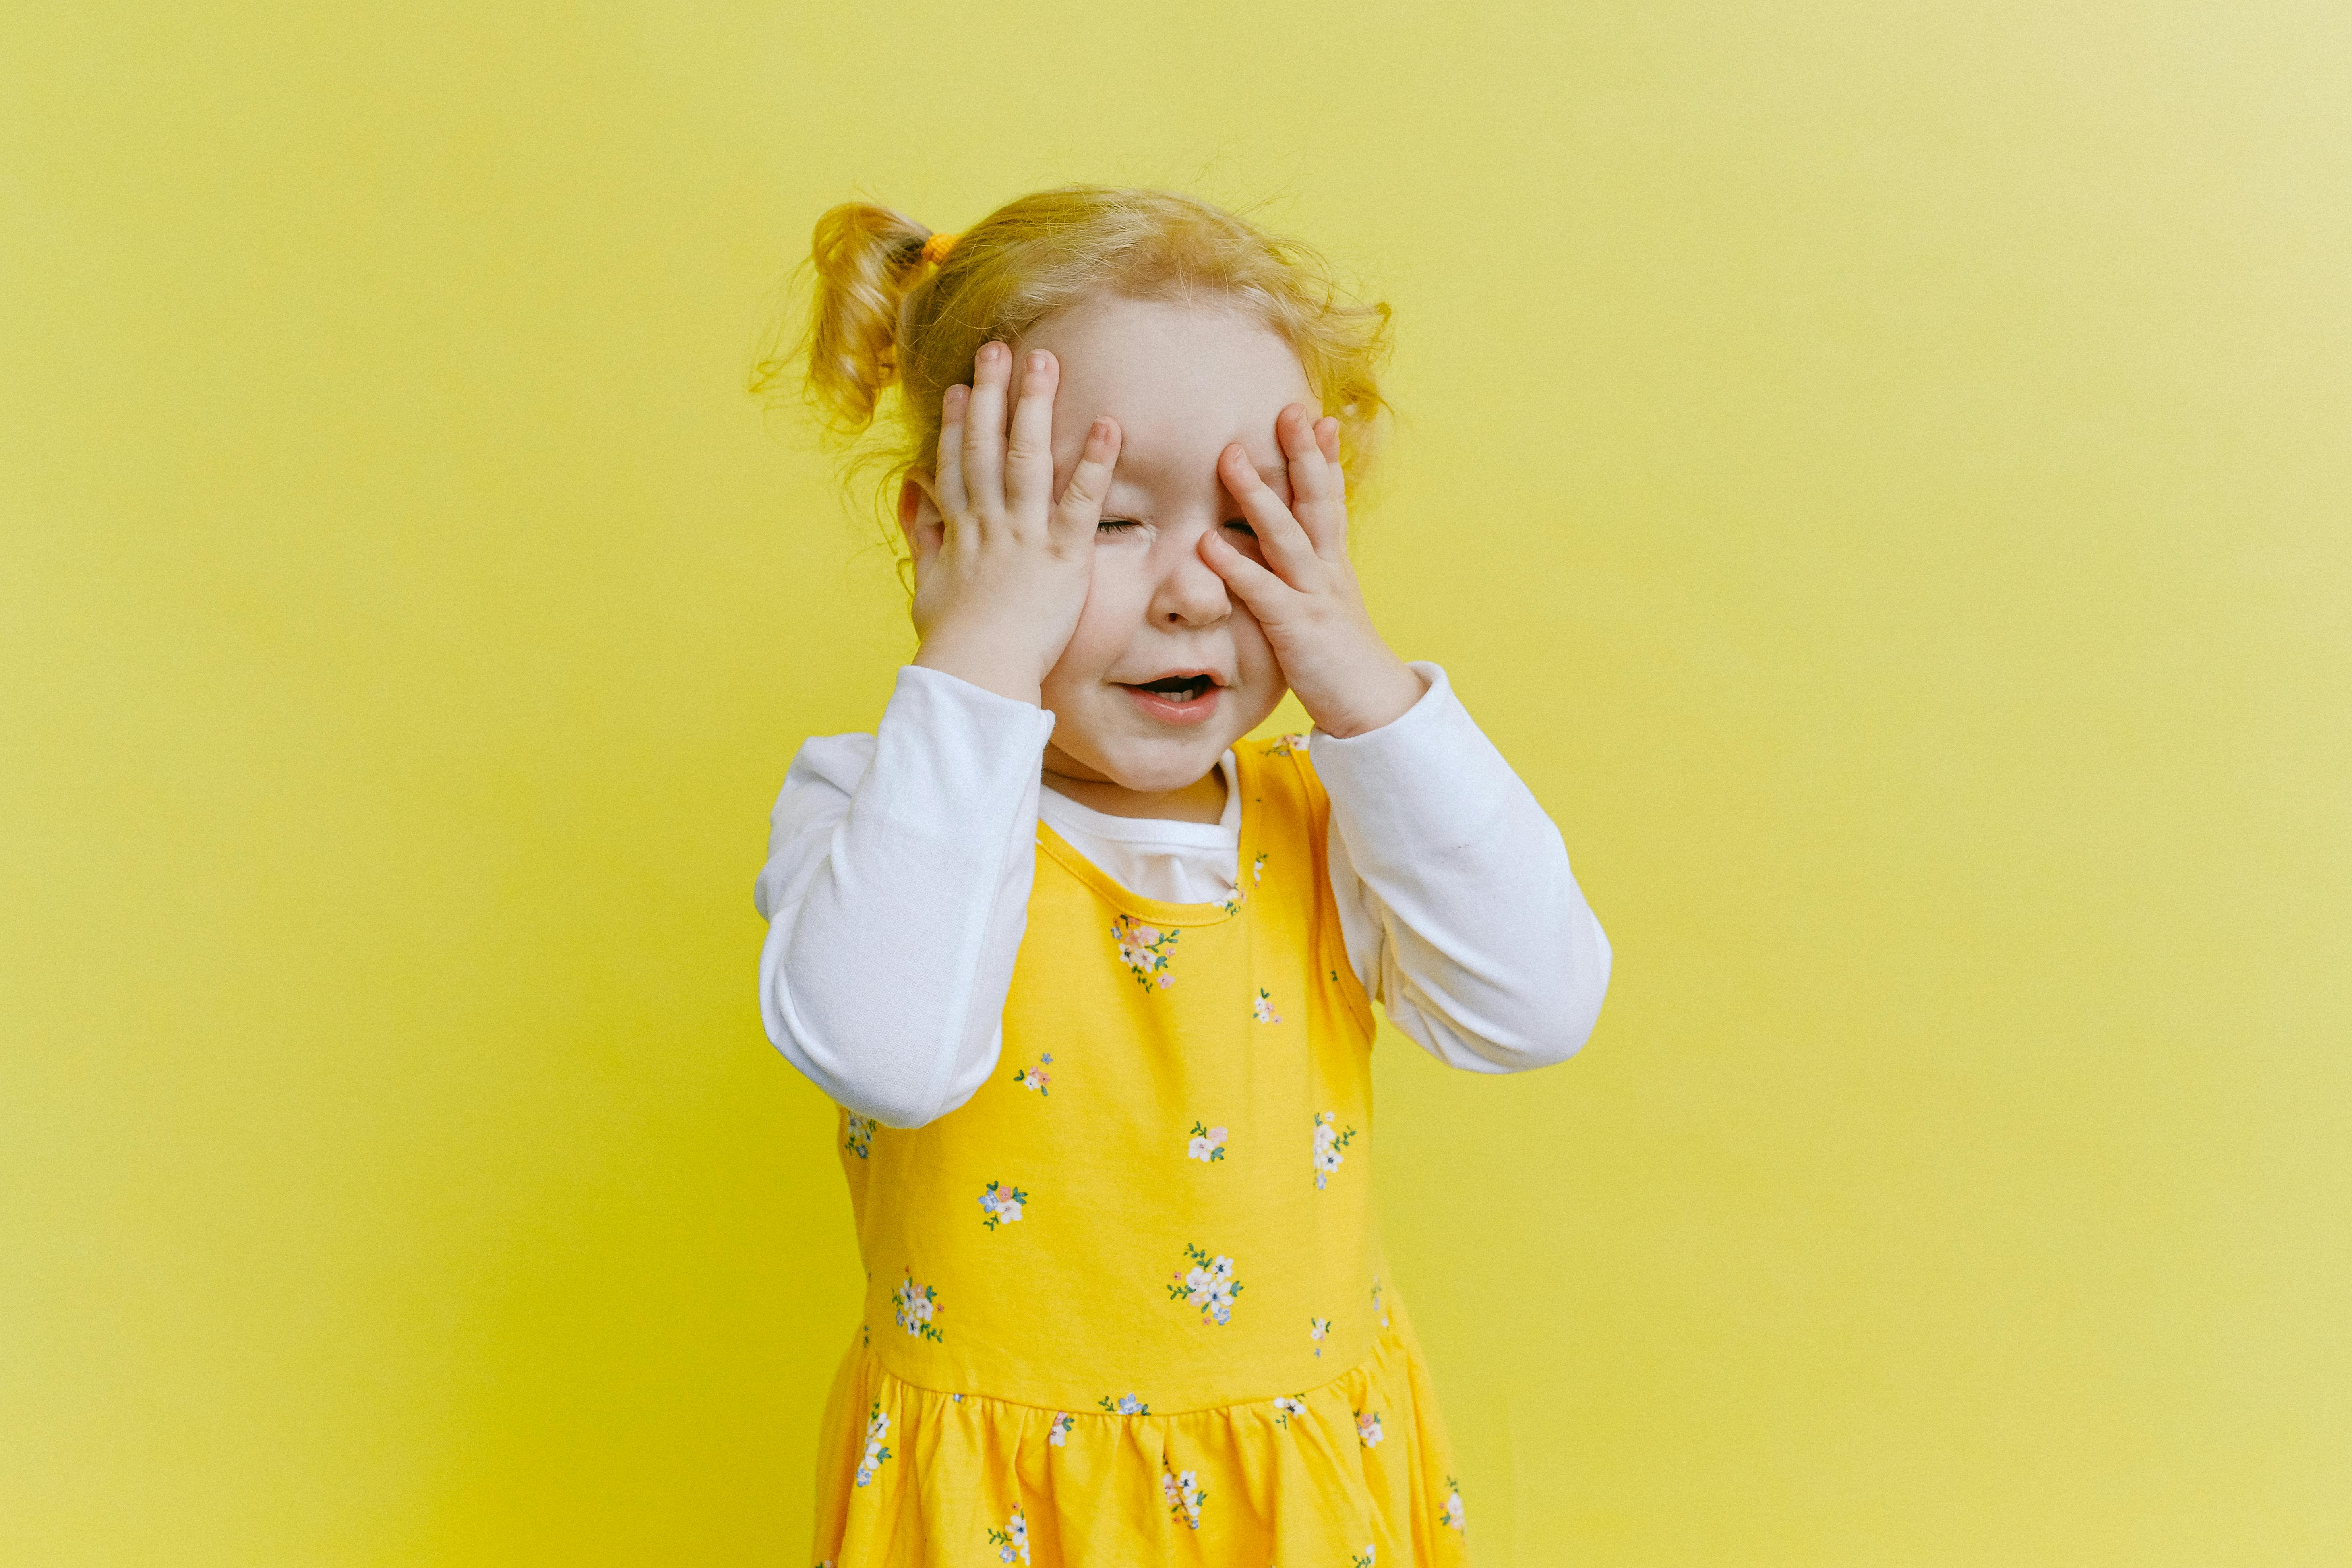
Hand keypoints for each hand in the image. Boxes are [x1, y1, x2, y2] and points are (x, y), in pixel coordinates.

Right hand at [902, 342, 1122, 704]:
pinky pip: (1081, 502)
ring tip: (1047, 361)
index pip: (957, 466)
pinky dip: (1093, 463)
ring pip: (1029, 459)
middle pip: (988, 447)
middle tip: (1000, 348)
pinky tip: (1108, 426)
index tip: (964, 388)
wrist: (975, 673)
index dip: (959, 424)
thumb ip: (923, 533)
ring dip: (1037, 407)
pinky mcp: (1062, 557)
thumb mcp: (927, 584)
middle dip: (994, 395)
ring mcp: (1024, 536)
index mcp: (960, 532)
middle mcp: (989, 524)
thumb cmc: (954, 641)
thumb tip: (913, 490)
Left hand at [1198, 404, 1424, 737]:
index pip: (1329, 500)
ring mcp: (1313, 596)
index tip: (1316, 416)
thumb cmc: (1339, 658)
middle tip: (1288, 410)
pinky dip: (1235, 565)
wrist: (1372, 707)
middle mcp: (1327, 570)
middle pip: (1315, 502)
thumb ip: (1301, 576)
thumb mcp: (1324, 606)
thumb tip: (1273, 548)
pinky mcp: (1295, 628)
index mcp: (1333, 564)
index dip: (1323, 458)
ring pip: (1285, 536)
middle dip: (1302, 455)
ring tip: (1230, 457)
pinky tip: (1208, 542)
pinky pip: (1261, 591)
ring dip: (1257, 495)